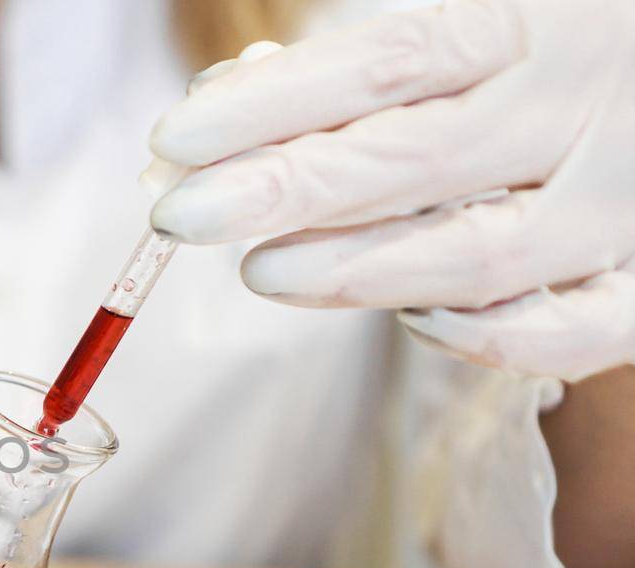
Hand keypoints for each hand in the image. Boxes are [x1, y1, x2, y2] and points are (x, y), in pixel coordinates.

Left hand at [147, 0, 634, 380]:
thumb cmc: (560, 49)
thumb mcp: (483, 18)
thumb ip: (364, 58)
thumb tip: (222, 94)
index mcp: (541, 20)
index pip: (384, 66)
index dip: (271, 105)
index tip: (175, 140)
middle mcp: (586, 107)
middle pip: (413, 158)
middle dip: (281, 191)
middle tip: (182, 214)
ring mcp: (625, 201)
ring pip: (476, 255)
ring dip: (353, 271)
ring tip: (260, 270)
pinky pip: (568, 331)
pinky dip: (483, 337)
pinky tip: (409, 320)